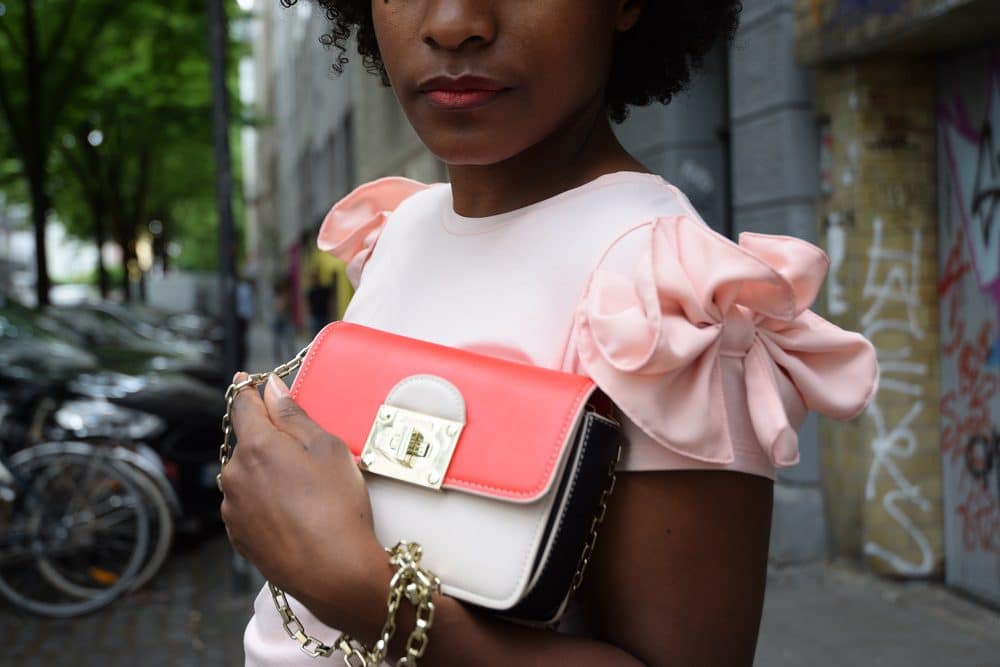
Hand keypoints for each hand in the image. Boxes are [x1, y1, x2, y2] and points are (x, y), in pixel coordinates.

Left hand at [219, 372, 385, 624]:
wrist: (334, 571)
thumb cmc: (337, 506)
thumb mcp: (327, 448)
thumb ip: (294, 415)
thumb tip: (271, 389)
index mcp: (255, 447)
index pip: (243, 406)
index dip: (247, 390)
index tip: (247, 380)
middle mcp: (234, 475)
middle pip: (245, 442)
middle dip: (266, 437)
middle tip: (301, 447)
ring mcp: (233, 508)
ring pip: (246, 474)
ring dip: (264, 471)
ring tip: (303, 488)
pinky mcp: (238, 535)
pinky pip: (248, 504)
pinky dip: (264, 500)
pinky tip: (293, 511)